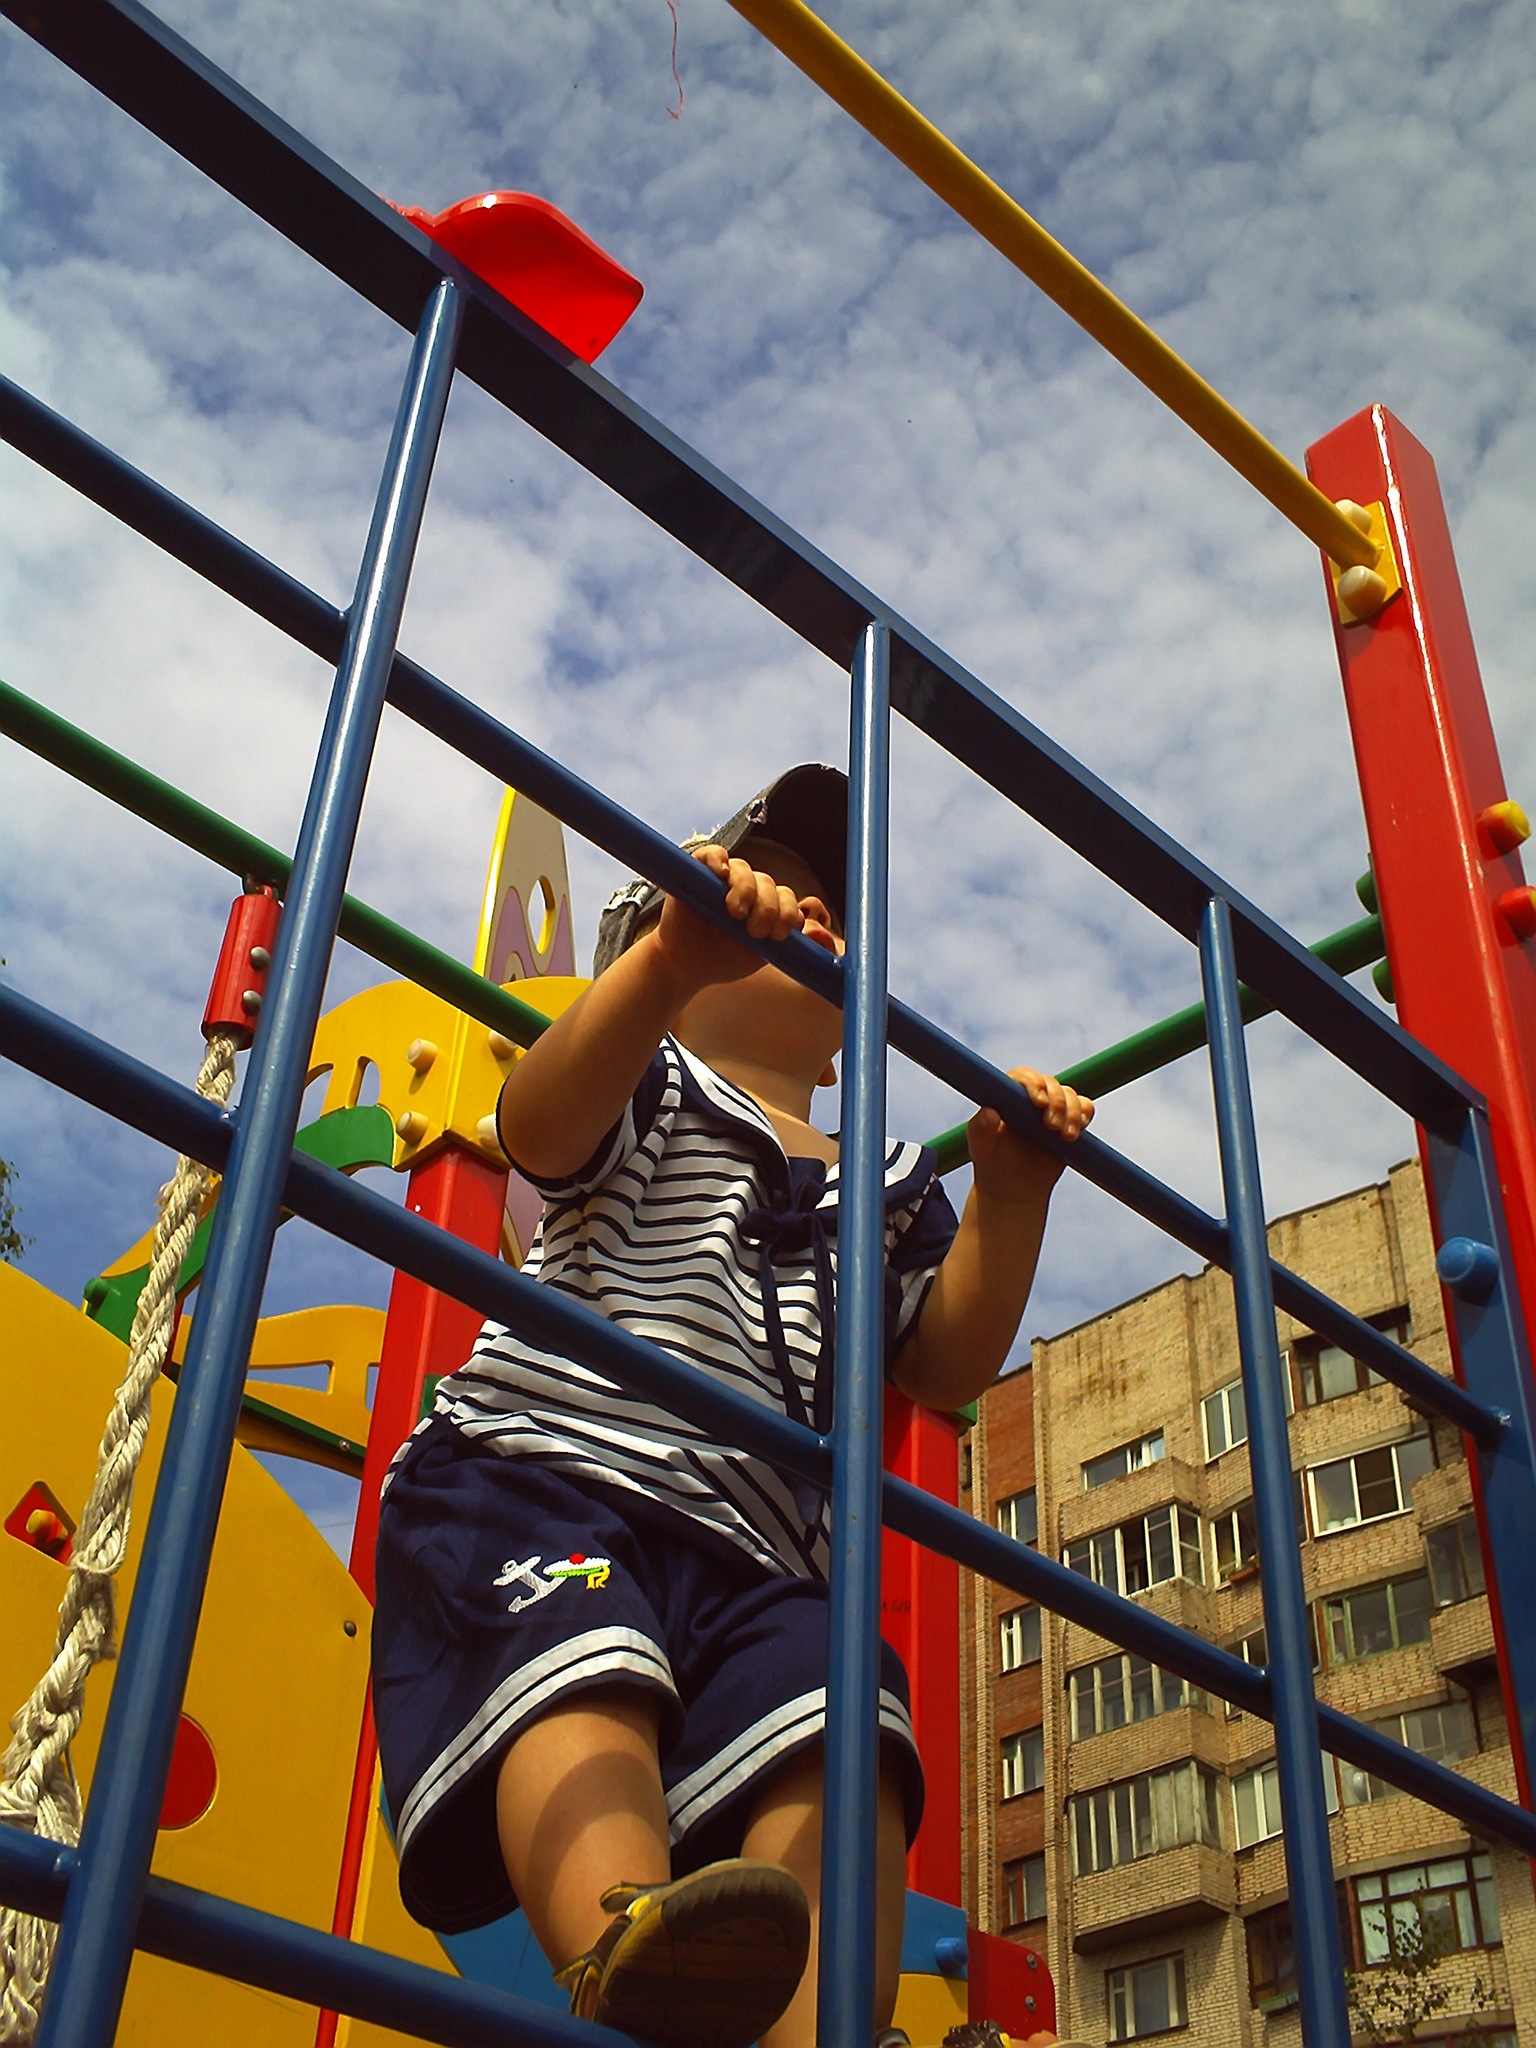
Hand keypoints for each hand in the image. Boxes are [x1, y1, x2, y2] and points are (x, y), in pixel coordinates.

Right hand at [651, 844, 830, 991]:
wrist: (686, 967)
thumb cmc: (723, 960)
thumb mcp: (760, 956)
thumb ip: (791, 945)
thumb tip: (823, 935)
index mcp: (766, 906)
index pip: (786, 897)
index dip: (788, 912)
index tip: (780, 935)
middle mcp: (747, 889)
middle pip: (767, 883)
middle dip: (768, 906)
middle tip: (755, 930)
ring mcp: (722, 880)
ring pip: (744, 869)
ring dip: (745, 888)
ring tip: (735, 912)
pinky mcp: (697, 873)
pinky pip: (712, 854)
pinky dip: (718, 859)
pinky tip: (721, 873)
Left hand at [968, 1065, 1092, 1202]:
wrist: (1014, 1189)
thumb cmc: (992, 1164)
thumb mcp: (981, 1149)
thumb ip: (979, 1130)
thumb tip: (989, 1112)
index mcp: (1007, 1096)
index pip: (1022, 1077)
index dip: (1033, 1084)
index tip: (1038, 1102)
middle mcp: (1031, 1097)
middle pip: (1051, 1084)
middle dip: (1056, 1103)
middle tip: (1051, 1127)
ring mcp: (1052, 1108)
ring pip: (1070, 1095)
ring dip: (1072, 1112)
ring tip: (1066, 1137)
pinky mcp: (1069, 1121)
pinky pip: (1084, 1107)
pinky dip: (1085, 1113)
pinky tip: (1079, 1129)